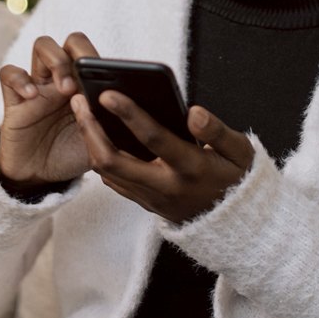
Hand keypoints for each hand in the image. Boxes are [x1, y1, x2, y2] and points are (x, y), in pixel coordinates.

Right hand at [0, 33, 99, 187]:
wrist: (41, 176)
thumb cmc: (73, 154)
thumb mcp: (101, 143)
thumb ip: (114, 127)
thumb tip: (139, 116)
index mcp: (86, 86)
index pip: (96, 54)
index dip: (102, 60)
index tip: (107, 83)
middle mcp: (63, 79)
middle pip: (72, 42)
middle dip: (80, 52)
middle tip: (84, 80)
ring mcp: (39, 86)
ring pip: (42, 45)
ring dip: (55, 60)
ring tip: (65, 89)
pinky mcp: (15, 99)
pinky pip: (9, 73)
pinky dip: (20, 79)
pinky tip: (32, 96)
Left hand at [71, 92, 254, 223]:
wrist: (234, 224)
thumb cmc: (236, 178)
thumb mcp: (239, 153)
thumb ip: (217, 131)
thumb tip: (194, 112)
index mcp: (190, 168)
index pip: (153, 138)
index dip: (129, 114)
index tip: (107, 93)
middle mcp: (165, 186)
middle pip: (112, 160)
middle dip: (90, 128)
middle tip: (78, 100)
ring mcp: (151, 197)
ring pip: (106, 171)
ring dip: (89, 140)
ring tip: (81, 110)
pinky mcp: (144, 202)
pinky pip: (112, 180)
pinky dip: (98, 155)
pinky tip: (95, 132)